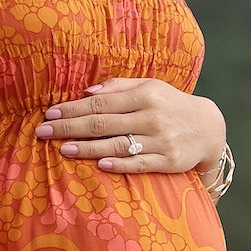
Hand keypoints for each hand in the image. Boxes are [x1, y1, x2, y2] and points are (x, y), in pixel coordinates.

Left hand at [38, 79, 224, 174]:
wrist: (209, 128)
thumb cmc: (170, 105)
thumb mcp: (150, 87)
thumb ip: (119, 86)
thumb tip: (87, 91)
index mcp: (144, 95)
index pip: (100, 103)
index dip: (72, 109)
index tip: (49, 115)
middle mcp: (152, 116)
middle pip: (102, 123)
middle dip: (69, 128)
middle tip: (42, 133)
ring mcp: (161, 140)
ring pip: (117, 145)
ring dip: (88, 147)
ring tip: (63, 149)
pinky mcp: (169, 161)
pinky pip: (140, 164)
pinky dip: (120, 164)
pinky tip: (100, 165)